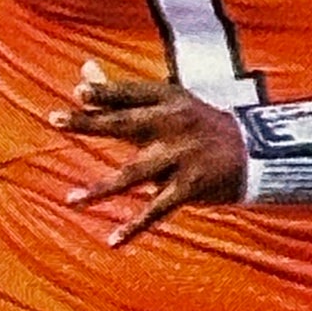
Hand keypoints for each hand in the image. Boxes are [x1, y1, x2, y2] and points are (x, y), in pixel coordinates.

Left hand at [51, 60, 246, 244]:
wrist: (255, 152)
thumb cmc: (198, 125)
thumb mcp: (168, 102)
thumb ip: (121, 93)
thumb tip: (83, 70)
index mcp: (168, 99)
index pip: (130, 94)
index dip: (105, 92)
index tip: (78, 92)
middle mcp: (174, 124)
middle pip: (125, 123)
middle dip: (90, 123)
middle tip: (56, 119)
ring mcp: (182, 156)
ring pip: (134, 174)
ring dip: (102, 188)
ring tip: (71, 199)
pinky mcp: (190, 186)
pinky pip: (156, 210)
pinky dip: (135, 227)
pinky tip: (112, 240)